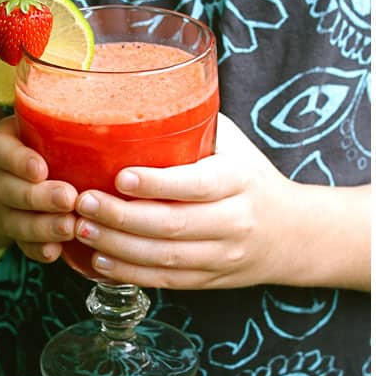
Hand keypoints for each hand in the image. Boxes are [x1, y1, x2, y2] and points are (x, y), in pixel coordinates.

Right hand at [0, 115, 77, 261]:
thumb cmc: (29, 142)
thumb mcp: (30, 119)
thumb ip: (57, 104)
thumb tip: (108, 70)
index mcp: (2, 147)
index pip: (3, 152)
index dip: (19, 161)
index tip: (39, 168)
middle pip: (13, 191)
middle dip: (41, 197)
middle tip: (69, 198)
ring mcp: (6, 210)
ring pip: (19, 222)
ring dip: (44, 227)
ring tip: (71, 227)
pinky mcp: (17, 234)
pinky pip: (25, 246)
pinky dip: (40, 250)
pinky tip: (58, 253)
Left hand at [74, 114, 294, 288]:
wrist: (292, 232)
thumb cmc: (250, 177)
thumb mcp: (234, 145)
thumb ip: (195, 126)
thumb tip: (141, 94)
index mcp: (239, 181)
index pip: (196, 184)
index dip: (157, 184)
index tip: (120, 176)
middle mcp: (233, 221)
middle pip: (173, 225)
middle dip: (122, 216)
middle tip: (84, 202)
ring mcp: (222, 256)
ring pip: (165, 258)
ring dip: (118, 247)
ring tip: (83, 229)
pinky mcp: (209, 280)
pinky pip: (166, 282)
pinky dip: (130, 273)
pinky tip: (100, 260)